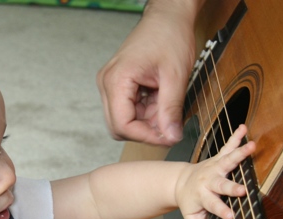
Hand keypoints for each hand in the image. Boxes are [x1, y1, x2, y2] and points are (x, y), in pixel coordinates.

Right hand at [97, 0, 201, 144]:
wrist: (167, 17)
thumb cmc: (169, 36)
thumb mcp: (175, 76)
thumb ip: (171, 110)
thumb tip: (171, 136)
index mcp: (116, 80)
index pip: (122, 125)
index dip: (146, 137)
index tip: (168, 137)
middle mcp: (107, 84)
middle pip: (119, 127)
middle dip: (145, 131)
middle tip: (169, 126)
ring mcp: (110, 84)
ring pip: (123, 120)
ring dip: (146, 121)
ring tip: (165, 105)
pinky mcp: (117, 85)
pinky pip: (127, 110)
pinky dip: (145, 112)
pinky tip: (159, 99)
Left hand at [175, 124, 255, 218]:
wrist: (180, 181)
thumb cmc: (190, 202)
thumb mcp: (191, 218)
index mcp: (203, 196)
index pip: (213, 205)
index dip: (221, 211)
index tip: (231, 217)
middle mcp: (209, 181)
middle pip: (221, 184)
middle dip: (231, 187)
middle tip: (242, 190)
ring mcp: (214, 167)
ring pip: (227, 160)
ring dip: (239, 154)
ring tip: (252, 146)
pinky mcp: (218, 158)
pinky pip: (228, 147)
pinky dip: (236, 137)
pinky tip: (244, 128)